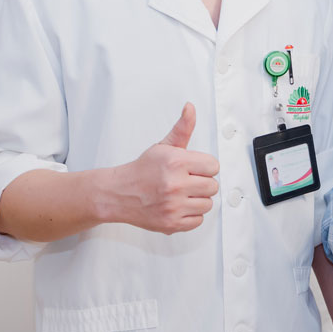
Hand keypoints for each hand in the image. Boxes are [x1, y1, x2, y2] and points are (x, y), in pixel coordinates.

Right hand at [109, 104, 219, 233]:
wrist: (118, 193)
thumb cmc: (142, 170)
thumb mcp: (163, 146)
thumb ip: (182, 128)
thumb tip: (190, 108)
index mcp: (175, 162)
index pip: (213, 166)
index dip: (205, 166)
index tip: (194, 168)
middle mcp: (175, 185)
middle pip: (212, 186)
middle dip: (202, 183)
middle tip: (188, 181)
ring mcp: (173, 206)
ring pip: (207, 204)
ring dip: (198, 200)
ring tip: (183, 194)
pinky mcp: (171, 224)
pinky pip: (198, 221)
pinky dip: (191, 215)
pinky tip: (179, 206)